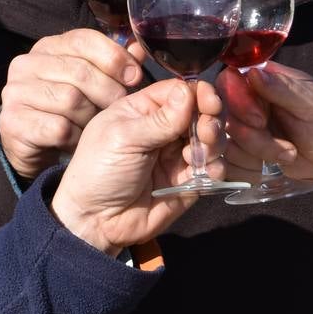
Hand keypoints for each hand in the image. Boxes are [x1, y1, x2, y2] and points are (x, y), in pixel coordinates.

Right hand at [0, 29, 145, 182]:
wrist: (34, 147)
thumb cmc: (67, 110)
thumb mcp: (90, 83)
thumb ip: (113, 65)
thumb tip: (138, 49)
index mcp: (47, 47)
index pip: (84, 40)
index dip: (114, 57)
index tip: (134, 76)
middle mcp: (26, 64)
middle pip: (81, 71)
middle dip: (109, 92)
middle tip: (119, 109)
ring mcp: (15, 92)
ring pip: (71, 100)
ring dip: (91, 118)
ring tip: (95, 127)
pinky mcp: (12, 121)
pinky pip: (59, 127)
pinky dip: (75, 137)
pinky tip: (78, 141)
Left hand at [53, 79, 220, 253]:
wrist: (96, 222)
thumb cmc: (98, 172)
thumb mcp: (123, 139)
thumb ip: (159, 119)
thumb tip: (190, 91)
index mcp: (143, 111)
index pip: (179, 92)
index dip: (197, 93)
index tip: (209, 100)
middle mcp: (164, 130)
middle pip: (201, 113)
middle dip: (209, 118)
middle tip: (205, 132)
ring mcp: (177, 156)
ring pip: (211, 140)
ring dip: (213, 143)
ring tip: (198, 154)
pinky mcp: (188, 182)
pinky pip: (213, 169)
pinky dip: (215, 168)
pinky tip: (205, 172)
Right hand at [217, 61, 312, 182]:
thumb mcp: (312, 102)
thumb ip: (283, 88)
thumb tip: (253, 73)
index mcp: (260, 79)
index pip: (227, 81)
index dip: (238, 102)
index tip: (261, 120)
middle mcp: (242, 102)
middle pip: (222, 116)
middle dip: (253, 138)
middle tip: (286, 148)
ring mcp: (238, 129)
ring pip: (225, 144)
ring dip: (258, 156)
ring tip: (288, 155)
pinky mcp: (237, 154)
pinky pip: (227, 165)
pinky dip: (251, 171)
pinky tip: (273, 168)